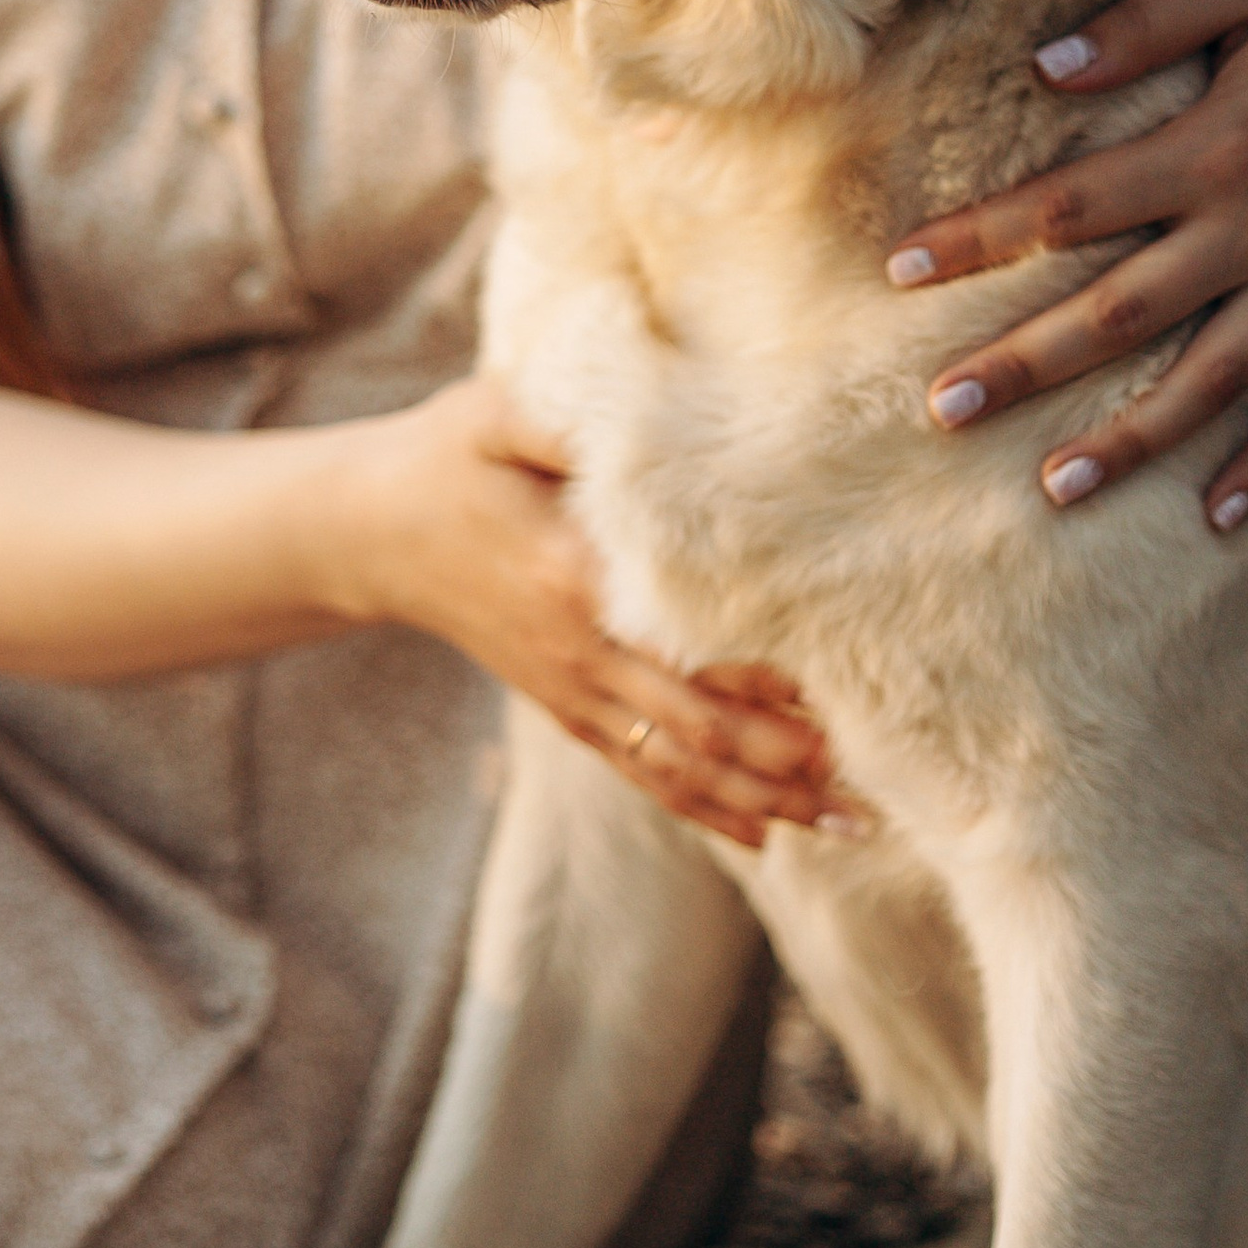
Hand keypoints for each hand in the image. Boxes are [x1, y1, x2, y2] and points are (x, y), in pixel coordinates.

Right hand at [330, 377, 845, 848]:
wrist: (370, 529)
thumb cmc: (449, 455)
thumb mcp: (504, 411)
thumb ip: (578, 420)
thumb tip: (663, 419)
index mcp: (573, 574)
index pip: (687, 640)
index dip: (764, 672)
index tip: (843, 683)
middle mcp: (579, 650)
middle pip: (699, 727)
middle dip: (789, 762)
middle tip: (877, 784)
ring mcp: (571, 690)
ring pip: (681, 765)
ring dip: (768, 799)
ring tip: (851, 823)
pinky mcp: (564, 707)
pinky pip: (642, 772)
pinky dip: (706, 811)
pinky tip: (765, 837)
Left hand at [885, 0, 1247, 530]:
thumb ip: (1143, 18)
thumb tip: (1036, 67)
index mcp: (1219, 144)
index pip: (1071, 204)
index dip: (981, 238)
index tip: (898, 268)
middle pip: (1122, 311)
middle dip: (1025, 364)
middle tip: (940, 411)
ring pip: (1212, 380)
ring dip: (1131, 438)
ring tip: (1052, 490)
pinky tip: (1219, 517)